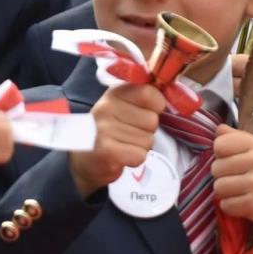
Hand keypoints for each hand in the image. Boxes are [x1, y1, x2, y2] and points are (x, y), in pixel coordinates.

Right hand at [70, 82, 163, 196]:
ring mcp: (105, 129)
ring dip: (140, 146)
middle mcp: (106, 108)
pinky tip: (121, 156)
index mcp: (113, 94)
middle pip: (152, 120)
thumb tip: (169, 98)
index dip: (156, 106)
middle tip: (128, 134)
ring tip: (123, 145)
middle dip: (146, 131)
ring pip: (148, 140)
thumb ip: (141, 99)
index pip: (149, 93)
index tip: (145, 112)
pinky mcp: (107, 151)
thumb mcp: (120, 107)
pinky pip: (140, 155)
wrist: (83, 160)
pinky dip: (135, 159)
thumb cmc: (108, 131)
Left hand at [210, 128, 252, 253]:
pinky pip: (226, 205)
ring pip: (218, 187)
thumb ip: (243, 138)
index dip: (221, 153)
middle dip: (223, 176)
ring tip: (241, 192)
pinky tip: (245, 204)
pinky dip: (232, 208)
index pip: (221, 143)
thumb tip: (218, 129)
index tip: (232, 160)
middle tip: (238, 180)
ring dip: (227, 193)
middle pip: (216, 167)